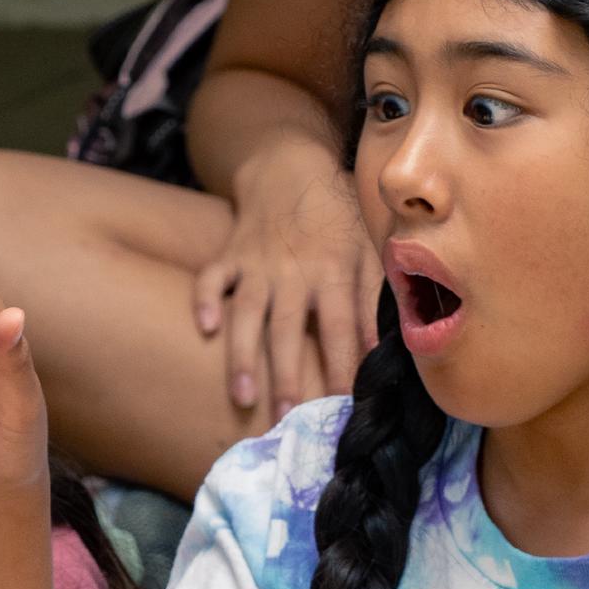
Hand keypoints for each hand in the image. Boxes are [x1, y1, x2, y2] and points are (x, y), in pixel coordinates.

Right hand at [193, 152, 381, 415]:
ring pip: (247, 313)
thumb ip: (374, 299)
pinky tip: (205, 328)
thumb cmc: (337, 218)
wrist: (290, 167)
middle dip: (286, 377)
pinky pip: (210, 278)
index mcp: (333, 271)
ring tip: (243, 396)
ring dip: (243, 355)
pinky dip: (205, 300)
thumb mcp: (368, 251)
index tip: (341, 407)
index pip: (340, 329)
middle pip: (289, 330)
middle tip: (286, 420)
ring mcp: (256, 263)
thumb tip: (384, 351)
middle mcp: (293, 271)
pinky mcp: (229, 254)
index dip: (341, 368)